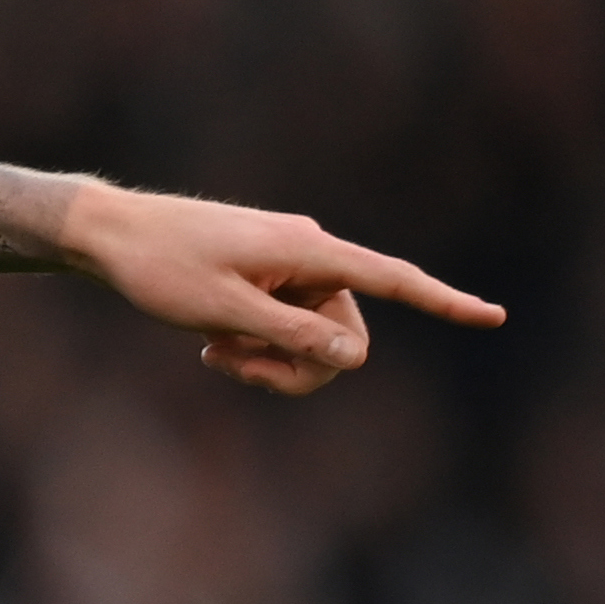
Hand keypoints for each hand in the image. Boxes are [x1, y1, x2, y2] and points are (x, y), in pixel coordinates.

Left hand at [57, 186, 502, 394]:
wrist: (109, 236)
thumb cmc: (160, 270)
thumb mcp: (225, 312)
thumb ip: (292, 337)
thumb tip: (356, 357)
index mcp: (308, 252)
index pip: (392, 279)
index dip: (444, 303)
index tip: (495, 317)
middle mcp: (310, 255)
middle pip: (345, 335)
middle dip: (299, 366)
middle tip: (232, 366)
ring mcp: (290, 267)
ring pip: (313, 339)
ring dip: (272, 360)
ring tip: (215, 353)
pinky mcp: (269, 279)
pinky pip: (287, 328)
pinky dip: (258, 346)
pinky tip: (212, 344)